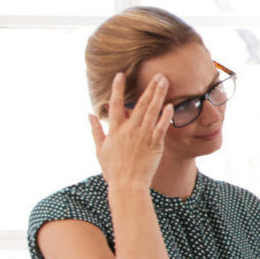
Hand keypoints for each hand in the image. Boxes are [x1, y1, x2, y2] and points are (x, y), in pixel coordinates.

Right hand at [90, 71, 170, 193]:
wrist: (127, 185)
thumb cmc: (113, 169)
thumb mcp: (100, 149)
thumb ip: (95, 130)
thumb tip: (89, 115)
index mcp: (115, 130)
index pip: (115, 105)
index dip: (117, 89)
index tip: (120, 75)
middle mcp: (129, 130)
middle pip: (139, 104)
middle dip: (149, 87)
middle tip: (157, 74)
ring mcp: (143, 136)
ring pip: (152, 111)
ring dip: (159, 95)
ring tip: (164, 81)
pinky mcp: (155, 144)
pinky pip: (161, 127)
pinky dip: (165, 116)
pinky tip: (170, 105)